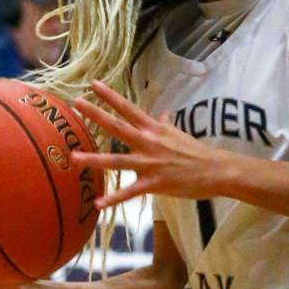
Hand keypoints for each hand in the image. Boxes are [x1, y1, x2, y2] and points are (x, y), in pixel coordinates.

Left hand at [70, 80, 229, 208]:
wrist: (215, 170)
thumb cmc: (196, 151)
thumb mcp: (178, 133)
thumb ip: (166, 123)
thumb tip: (164, 113)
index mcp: (154, 128)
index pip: (129, 108)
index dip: (111, 96)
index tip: (93, 84)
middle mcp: (149, 142)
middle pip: (118, 126)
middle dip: (96, 115)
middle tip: (76, 103)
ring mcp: (150, 163)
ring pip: (117, 160)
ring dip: (94, 160)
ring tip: (74, 157)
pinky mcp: (154, 183)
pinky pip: (130, 192)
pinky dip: (114, 198)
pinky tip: (98, 203)